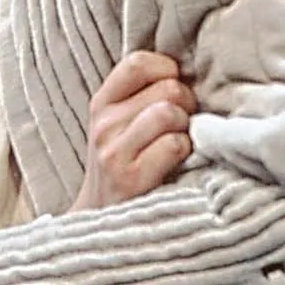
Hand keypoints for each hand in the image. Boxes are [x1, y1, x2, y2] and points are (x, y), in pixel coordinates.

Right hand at [72, 51, 194, 211]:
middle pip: (167, 88)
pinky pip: (175, 144)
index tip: (174, 88)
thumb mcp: (116, 127)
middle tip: (184, 122)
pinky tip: (178, 162)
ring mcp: (115, 151)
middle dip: (186, 103)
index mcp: (101, 104)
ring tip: (180, 141)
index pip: (138, 62)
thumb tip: (187, 71)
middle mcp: (104, 124)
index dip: (167, 69)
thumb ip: (140, 97)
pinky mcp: (132, 177)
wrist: (98, 221)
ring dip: (186, 128)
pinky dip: (186, 151)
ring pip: (170, 113)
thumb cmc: (121, 167)